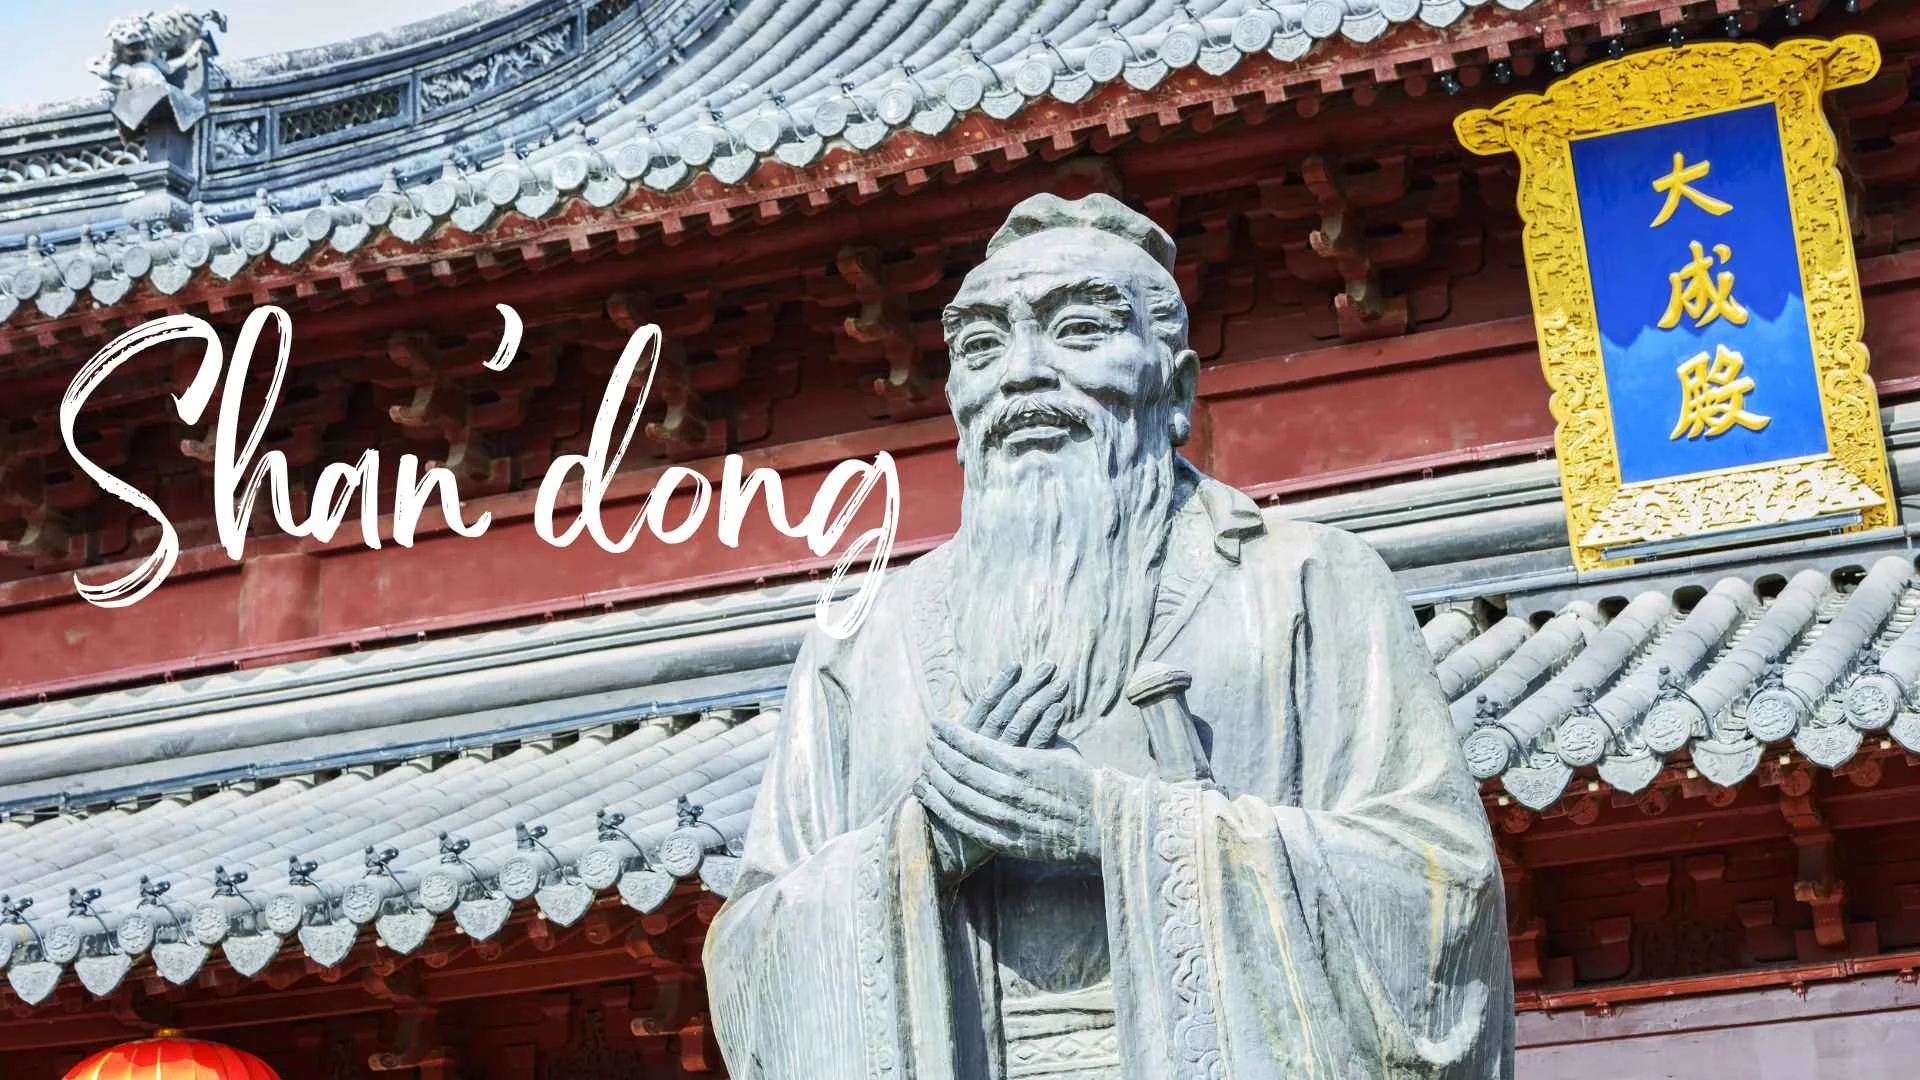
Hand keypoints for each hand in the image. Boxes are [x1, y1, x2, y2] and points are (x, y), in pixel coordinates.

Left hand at [917, 663, 1070, 883]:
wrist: (1106, 827)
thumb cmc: (1085, 784)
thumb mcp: (1060, 751)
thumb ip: (1034, 736)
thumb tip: (1022, 718)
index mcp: (1021, 763)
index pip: (973, 744)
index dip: (950, 734)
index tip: (936, 724)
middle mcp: (1008, 790)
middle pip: (959, 769)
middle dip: (937, 753)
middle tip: (926, 743)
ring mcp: (1005, 818)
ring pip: (956, 796)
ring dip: (934, 779)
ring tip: (922, 767)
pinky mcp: (1006, 842)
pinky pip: (966, 824)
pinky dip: (942, 808)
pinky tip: (929, 796)